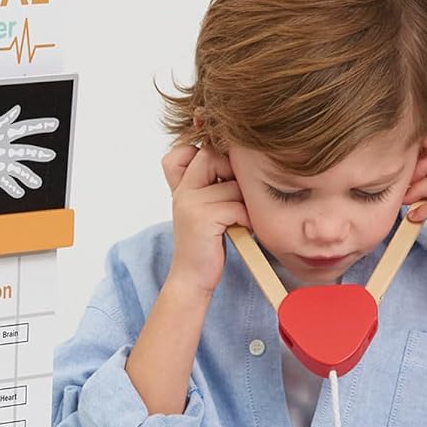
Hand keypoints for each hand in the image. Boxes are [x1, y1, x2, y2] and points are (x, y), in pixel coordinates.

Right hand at [161, 142, 248, 299]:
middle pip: (213, 156)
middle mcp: (182, 191)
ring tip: (240, 219)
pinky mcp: (204, 218)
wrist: (192, 277)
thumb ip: (206, 181)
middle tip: (234, 199)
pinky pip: (237, 205)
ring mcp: (190, 203)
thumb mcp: (200, 207)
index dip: (210, 155)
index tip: (222, 176)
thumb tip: (234, 153)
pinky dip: (246, 219)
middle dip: (232, 175)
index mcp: (180, 186)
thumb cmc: (204, 243)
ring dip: (244, 203)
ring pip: (232, 184)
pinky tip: (242, 229)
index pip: (189, 149)